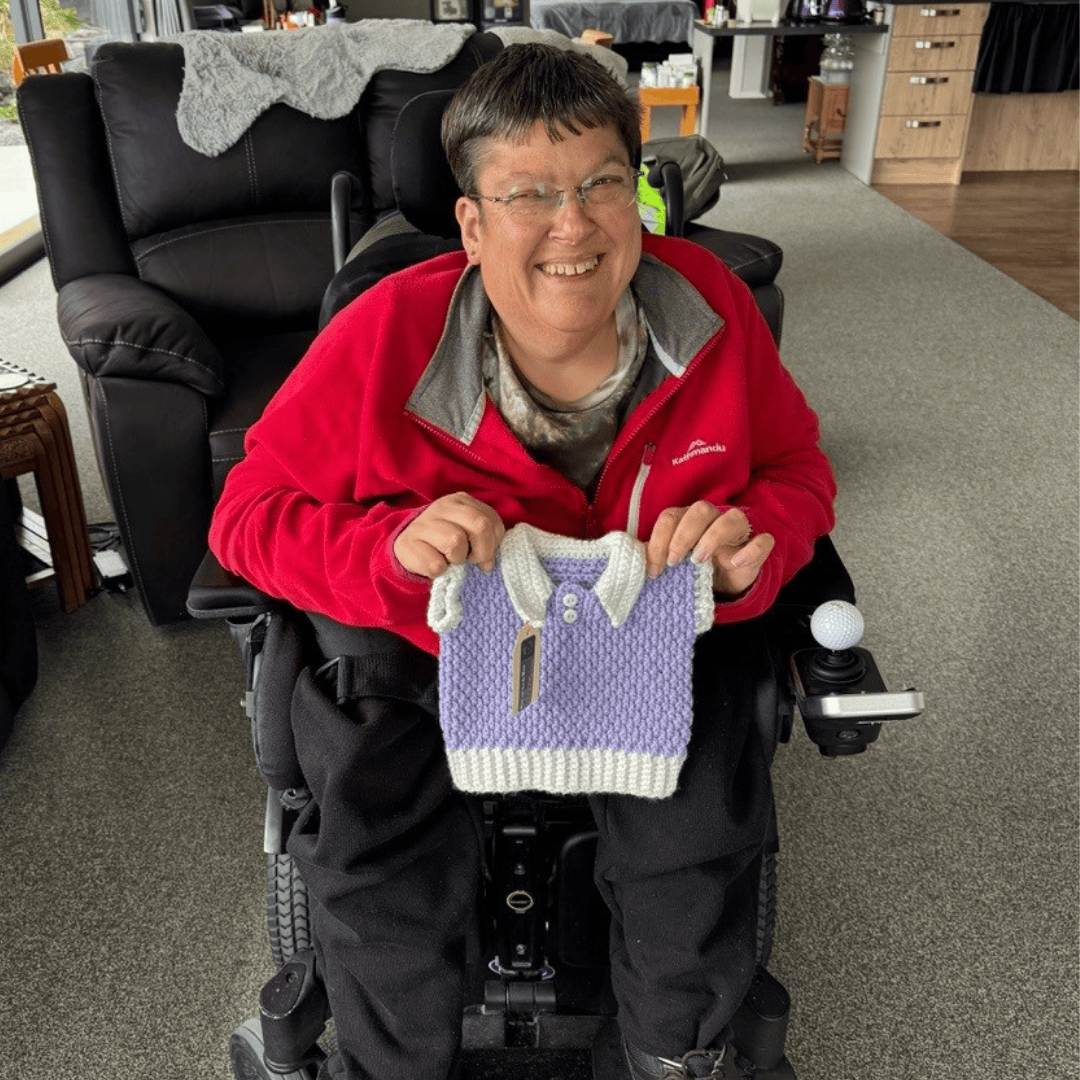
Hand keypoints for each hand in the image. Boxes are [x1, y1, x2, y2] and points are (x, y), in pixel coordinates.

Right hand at [394, 493, 505, 578]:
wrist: (409, 547)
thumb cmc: (445, 542)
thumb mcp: (468, 533)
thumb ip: (484, 539)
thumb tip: (487, 564)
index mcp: (461, 501)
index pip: (492, 521)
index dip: (493, 543)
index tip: (483, 553)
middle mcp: (443, 506)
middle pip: (480, 525)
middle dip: (483, 551)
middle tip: (472, 560)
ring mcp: (424, 523)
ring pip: (456, 542)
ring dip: (458, 559)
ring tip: (450, 560)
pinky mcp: (408, 543)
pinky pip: (436, 564)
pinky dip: (439, 571)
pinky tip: (435, 564)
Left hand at [645, 503, 774, 596]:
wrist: (728, 580)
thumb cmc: (695, 566)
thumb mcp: (674, 562)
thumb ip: (656, 556)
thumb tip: (632, 560)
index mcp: (688, 519)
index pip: (670, 517)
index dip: (658, 540)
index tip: (653, 569)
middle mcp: (714, 519)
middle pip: (700, 510)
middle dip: (683, 535)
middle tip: (673, 561)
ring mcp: (739, 532)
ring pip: (732, 518)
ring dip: (713, 537)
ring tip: (699, 560)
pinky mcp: (758, 547)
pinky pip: (763, 540)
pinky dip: (751, 550)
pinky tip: (735, 563)